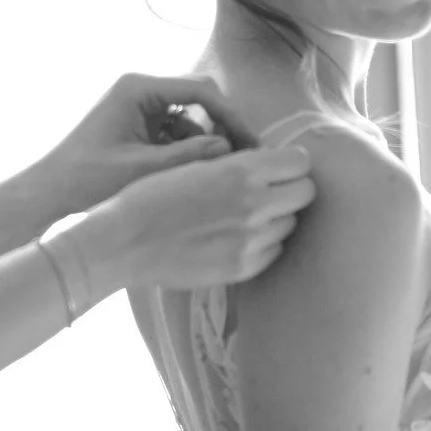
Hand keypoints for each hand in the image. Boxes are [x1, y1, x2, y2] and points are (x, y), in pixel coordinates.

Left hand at [26, 73, 252, 217]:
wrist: (50, 193)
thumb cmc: (86, 180)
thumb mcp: (141, 170)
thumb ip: (187, 157)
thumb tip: (229, 149)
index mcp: (138, 89)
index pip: (201, 91)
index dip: (231, 116)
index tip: (252, 144)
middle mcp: (140, 90)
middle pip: (199, 99)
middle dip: (222, 128)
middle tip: (244, 159)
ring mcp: (139, 107)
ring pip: (190, 118)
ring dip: (205, 143)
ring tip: (218, 174)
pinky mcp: (138, 125)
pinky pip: (175, 132)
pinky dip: (187, 151)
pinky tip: (192, 175)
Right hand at [65, 143, 315, 294]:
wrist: (124, 242)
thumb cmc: (152, 195)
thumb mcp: (195, 164)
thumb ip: (238, 162)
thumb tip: (272, 161)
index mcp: (242, 171)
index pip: (300, 162)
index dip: (290, 163)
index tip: (278, 167)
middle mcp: (255, 205)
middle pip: (306, 193)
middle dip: (291, 188)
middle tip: (269, 191)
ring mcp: (252, 240)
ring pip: (290, 223)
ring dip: (276, 217)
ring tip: (245, 216)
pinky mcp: (243, 268)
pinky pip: (274, 250)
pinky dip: (263, 243)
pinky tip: (236, 238)